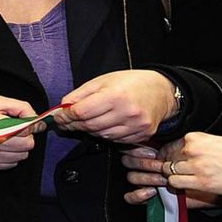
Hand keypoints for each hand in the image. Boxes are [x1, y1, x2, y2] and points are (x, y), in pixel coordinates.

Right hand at [0, 95, 40, 169]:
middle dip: (26, 136)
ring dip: (20, 147)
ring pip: (21, 156)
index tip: (27, 120)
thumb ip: (21, 108)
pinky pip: (11, 164)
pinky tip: (3, 146)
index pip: (26, 130)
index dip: (30, 124)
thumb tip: (38, 121)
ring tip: (9, 137)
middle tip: (16, 129)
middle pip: (27, 145)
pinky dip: (12, 156)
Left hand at [56, 70, 174, 143]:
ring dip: (89, 130)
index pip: (81, 112)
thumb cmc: (131, 83)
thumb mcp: (103, 80)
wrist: (162, 91)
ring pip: (101, 135)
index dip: (66, 116)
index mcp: (115, 96)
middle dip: (73, 124)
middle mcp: (127, 113)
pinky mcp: (142, 135)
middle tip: (65, 122)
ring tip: (85, 121)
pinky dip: (105, 134)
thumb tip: (62, 108)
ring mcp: (136, 126)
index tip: (58, 117)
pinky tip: (104, 125)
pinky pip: (115, 140)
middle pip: (89, 125)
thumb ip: (80, 94)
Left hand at [121, 134, 221, 204]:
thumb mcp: (218, 142)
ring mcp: (196, 166)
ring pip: (167, 172)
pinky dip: (177, 187)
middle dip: (161, 167)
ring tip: (177, 181)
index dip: (165, 157)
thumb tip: (178, 152)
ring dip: (169, 178)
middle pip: (165, 160)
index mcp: (197, 137)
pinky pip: (176, 184)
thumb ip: (197, 145)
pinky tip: (186, 186)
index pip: (168, 146)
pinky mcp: (201, 182)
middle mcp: (194, 149)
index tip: (163, 162)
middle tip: (159, 172)